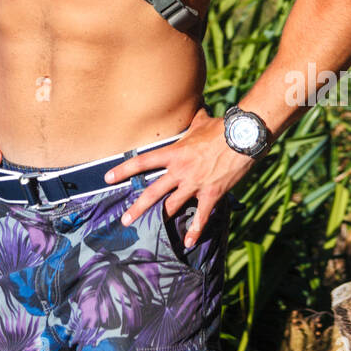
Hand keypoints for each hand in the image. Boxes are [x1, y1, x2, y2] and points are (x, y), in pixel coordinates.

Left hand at [103, 109, 256, 247]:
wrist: (242, 138)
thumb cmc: (221, 128)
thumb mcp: (201, 122)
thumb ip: (193, 120)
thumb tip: (196, 108)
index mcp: (174, 153)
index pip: (142, 162)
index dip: (123, 170)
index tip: (108, 178)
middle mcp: (180, 171)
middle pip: (153, 192)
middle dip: (137, 208)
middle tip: (125, 220)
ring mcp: (194, 184)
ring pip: (172, 206)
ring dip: (163, 219)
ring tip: (155, 231)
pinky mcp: (211, 194)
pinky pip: (201, 216)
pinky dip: (195, 230)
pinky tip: (189, 242)